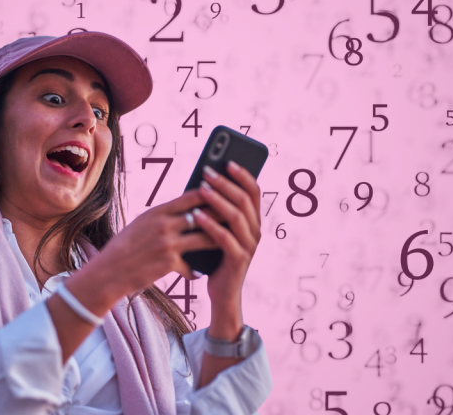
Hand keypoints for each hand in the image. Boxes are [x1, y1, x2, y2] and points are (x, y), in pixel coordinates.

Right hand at [83, 189, 218, 296]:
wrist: (108, 272)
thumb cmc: (124, 247)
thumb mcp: (141, 224)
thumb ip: (163, 217)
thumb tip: (185, 210)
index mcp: (158, 212)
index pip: (192, 196)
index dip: (211, 194)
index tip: (224, 193)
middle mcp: (164, 224)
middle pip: (204, 215)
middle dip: (222, 216)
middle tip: (236, 217)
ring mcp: (167, 243)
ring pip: (205, 239)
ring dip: (218, 241)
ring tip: (227, 243)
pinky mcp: (168, 263)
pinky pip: (192, 266)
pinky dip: (196, 271)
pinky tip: (198, 274)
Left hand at [193, 161, 261, 336]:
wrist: (221, 293)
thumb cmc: (215, 257)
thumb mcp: (217, 230)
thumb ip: (215, 210)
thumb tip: (202, 182)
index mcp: (253, 222)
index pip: (254, 192)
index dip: (243, 175)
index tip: (227, 160)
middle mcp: (255, 232)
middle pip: (244, 200)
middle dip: (225, 183)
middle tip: (207, 171)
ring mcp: (249, 246)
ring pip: (236, 217)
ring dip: (217, 200)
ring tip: (200, 188)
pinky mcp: (238, 260)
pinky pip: (225, 238)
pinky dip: (210, 225)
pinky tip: (196, 215)